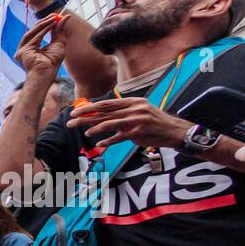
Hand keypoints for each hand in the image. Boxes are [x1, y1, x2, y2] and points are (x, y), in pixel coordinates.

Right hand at [13, 13, 68, 77]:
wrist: (46, 74)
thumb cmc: (52, 64)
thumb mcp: (58, 43)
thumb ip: (59, 31)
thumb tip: (65, 17)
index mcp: (31, 49)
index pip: (37, 33)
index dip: (46, 24)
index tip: (56, 17)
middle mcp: (24, 49)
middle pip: (33, 32)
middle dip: (44, 22)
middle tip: (55, 15)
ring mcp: (21, 51)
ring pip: (32, 33)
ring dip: (44, 24)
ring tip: (54, 18)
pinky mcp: (22, 52)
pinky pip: (33, 37)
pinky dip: (43, 30)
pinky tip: (51, 24)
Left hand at [65, 97, 193, 147]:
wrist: (173, 131)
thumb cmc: (153, 122)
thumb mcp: (139, 111)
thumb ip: (122, 112)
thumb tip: (100, 115)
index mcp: (132, 101)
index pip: (106, 104)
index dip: (89, 108)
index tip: (75, 111)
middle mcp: (134, 108)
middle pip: (104, 113)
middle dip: (85, 117)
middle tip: (71, 121)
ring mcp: (136, 120)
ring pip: (110, 124)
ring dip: (95, 128)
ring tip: (85, 132)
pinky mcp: (138, 133)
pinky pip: (119, 137)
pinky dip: (108, 141)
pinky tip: (100, 144)